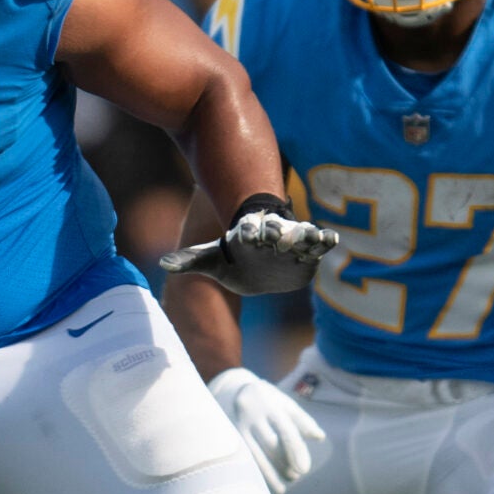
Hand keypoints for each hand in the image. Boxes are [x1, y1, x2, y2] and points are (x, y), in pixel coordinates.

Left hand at [161, 194, 337, 296]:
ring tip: (314, 236)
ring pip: (300, 235)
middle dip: (277, 233)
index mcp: (247, 235)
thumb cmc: (233, 257)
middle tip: (277, 238)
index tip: (246, 236)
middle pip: (275, 231)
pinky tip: (331, 240)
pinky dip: (325, 240)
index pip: (247, 231)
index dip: (248, 233)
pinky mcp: (308, 255)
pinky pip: (319, 245)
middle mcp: (270, 236)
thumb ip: (189, 261)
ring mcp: (291, 243)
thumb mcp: (210, 259)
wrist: (257, 261)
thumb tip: (162, 263)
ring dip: (306, 235)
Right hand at [209, 367, 325, 493]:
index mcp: (271, 405)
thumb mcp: (286, 404)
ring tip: (283, 487)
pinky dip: (256, 473)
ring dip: (270, 474)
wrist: (237, 391)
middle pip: (271, 445)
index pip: (286, 431)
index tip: (304, 470)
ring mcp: (238, 426)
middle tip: (295, 476)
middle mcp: (253, 414)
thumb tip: (319, 437)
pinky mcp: (229, 436)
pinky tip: (265, 484)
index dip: (296, 452)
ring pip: (254, 454)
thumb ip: (302, 421)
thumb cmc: (270, 401)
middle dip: (284, 464)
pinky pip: (243, 458)